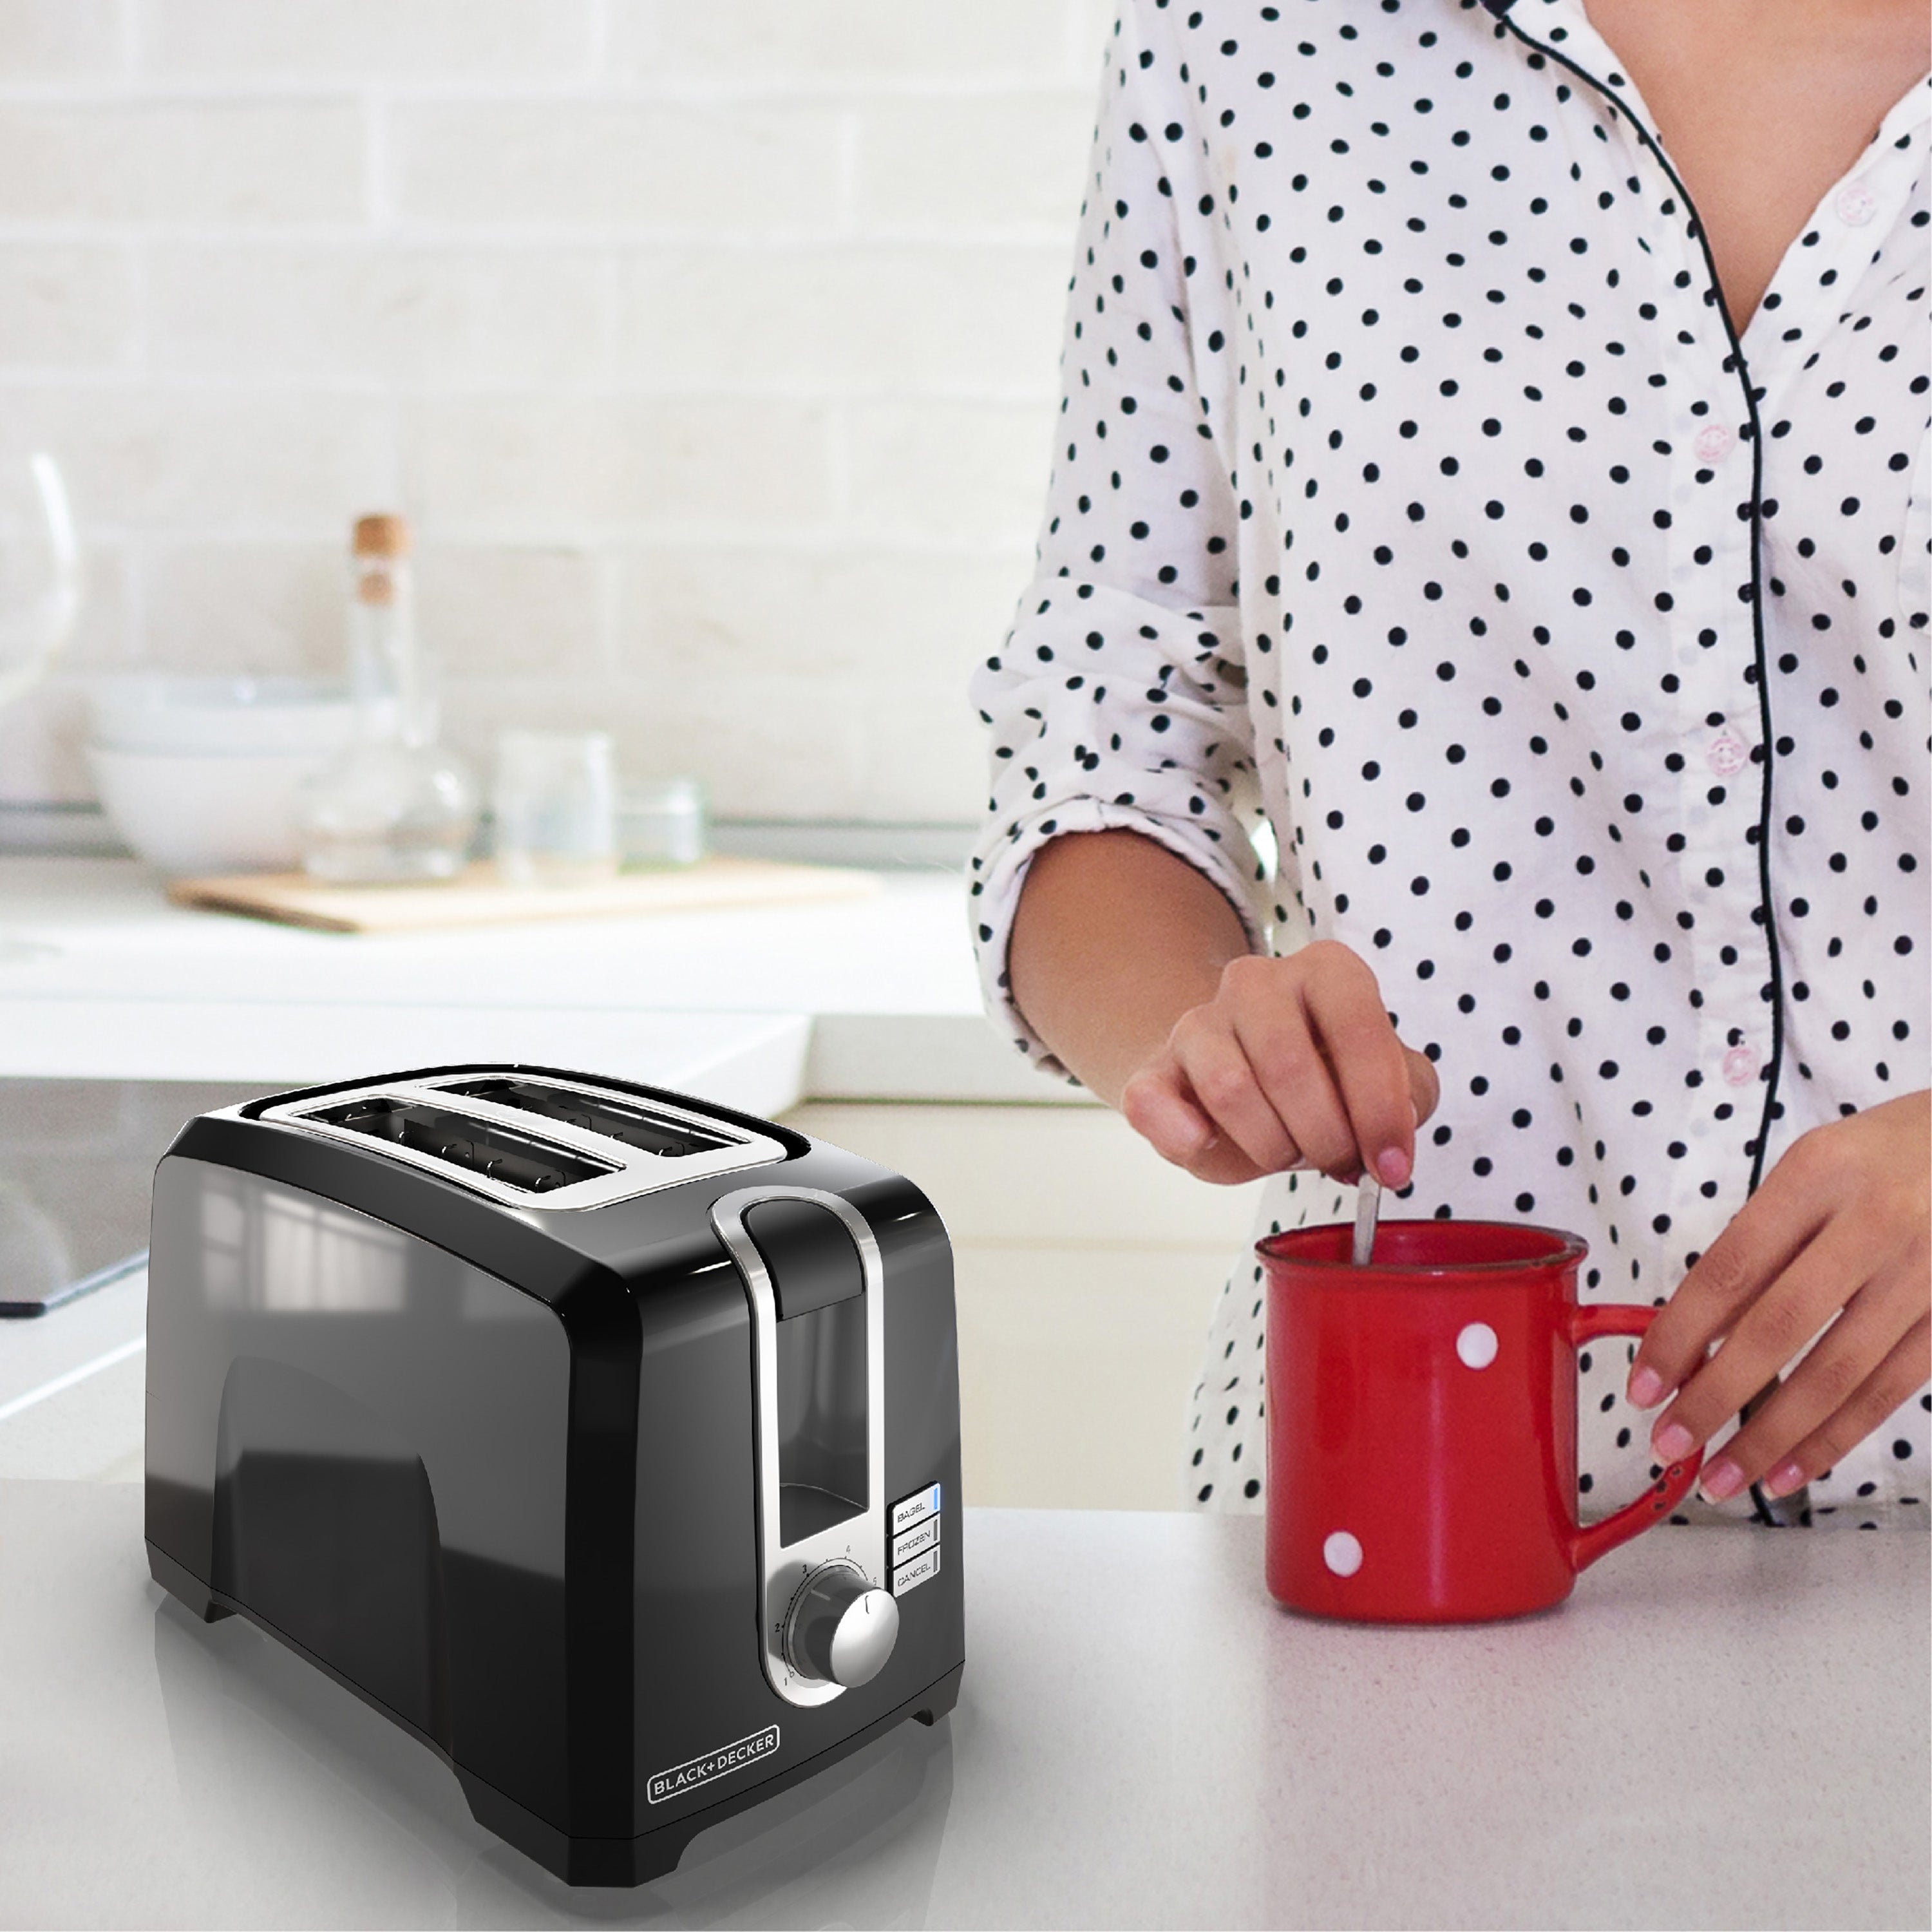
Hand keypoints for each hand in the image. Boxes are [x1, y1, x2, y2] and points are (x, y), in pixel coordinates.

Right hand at [1118, 941, 1440, 1186]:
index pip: (1357, 1028)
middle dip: (1325, 1136)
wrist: (1240, 1083)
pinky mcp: (1154, 1069)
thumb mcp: (1388, 1080)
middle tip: (1337, 1162)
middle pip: (1289, 1066)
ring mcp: (1198, 1022)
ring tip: (1286, 1149)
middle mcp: (1257, 981)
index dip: (1379, 1107)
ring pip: (1230, 1089)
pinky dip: (1180, 1132)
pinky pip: (1152, 1101)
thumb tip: (1390, 1134)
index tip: (1391, 1166)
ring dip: (1270, 1145)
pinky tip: (1205, 1143)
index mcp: (1326, 971)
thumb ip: (1409, 1095)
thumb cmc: (1324, 1080)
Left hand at [1625, 1090, 1930, 1504]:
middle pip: (1778, 1328)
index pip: (1730, 1269)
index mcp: (1817, 1174)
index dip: (1680, 1334)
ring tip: (1722, 1477)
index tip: (1643, 1384)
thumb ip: (1762, 1239)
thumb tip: (1696, 1330)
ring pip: (1836, 1374)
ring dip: (1772, 1436)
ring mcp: (1922, 1274)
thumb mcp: (1817, 1166)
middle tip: (1669, 1443)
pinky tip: (1791, 1469)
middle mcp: (1871, 1224)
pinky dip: (1835, 1437)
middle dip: (1715, 1396)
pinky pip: (1887, 1389)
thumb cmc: (1891, 1154)